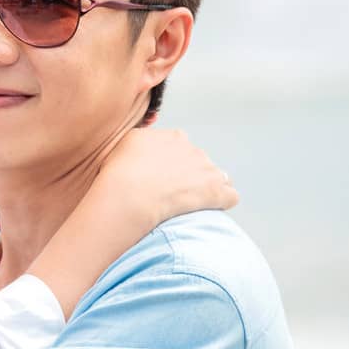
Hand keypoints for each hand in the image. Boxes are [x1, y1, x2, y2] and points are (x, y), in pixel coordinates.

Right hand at [98, 128, 236, 230]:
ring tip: (193, 205)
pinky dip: (223, 203)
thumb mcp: (124, 145)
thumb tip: (144, 145)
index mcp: (172, 137)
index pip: (182, 148)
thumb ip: (140, 140)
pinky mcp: (216, 191)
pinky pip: (230, 196)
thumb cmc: (117, 174)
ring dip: (208, 189)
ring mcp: (207, 170)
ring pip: (218, 177)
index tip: (161, 179)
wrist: (128, 195)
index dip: (173, 164)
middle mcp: (193, 149)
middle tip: (172, 195)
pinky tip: (210, 211)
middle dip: (191, 176)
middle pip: (199, 162)